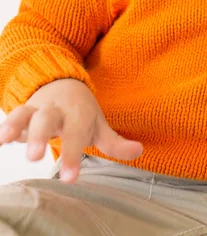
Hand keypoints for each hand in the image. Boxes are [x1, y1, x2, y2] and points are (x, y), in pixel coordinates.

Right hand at [0, 78, 142, 182]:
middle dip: (42, 136)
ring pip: (26, 113)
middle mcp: (57, 109)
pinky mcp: (23, 110)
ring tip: (8, 139)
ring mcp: (38, 108)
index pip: (76, 134)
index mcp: (78, 114)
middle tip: (37, 157)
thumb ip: (115, 142)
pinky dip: (4, 126)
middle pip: (48, 119)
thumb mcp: (99, 125)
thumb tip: (139, 151)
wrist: (63, 82)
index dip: (72, 155)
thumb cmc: (82, 112)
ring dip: (17, 125)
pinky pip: (12, 114)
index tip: (69, 179)